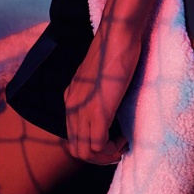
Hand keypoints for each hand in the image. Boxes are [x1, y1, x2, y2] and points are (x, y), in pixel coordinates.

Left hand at [64, 23, 140, 164]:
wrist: (117, 36)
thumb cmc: (113, 49)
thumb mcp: (96, 75)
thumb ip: (94, 91)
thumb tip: (106, 103)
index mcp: (70, 98)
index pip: (72, 136)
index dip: (92, 145)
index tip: (110, 140)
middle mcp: (72, 106)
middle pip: (76, 150)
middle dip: (98, 157)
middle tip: (117, 148)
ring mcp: (84, 110)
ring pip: (85, 153)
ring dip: (105, 157)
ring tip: (120, 145)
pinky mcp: (99, 111)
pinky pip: (98, 145)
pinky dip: (112, 149)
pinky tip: (123, 139)